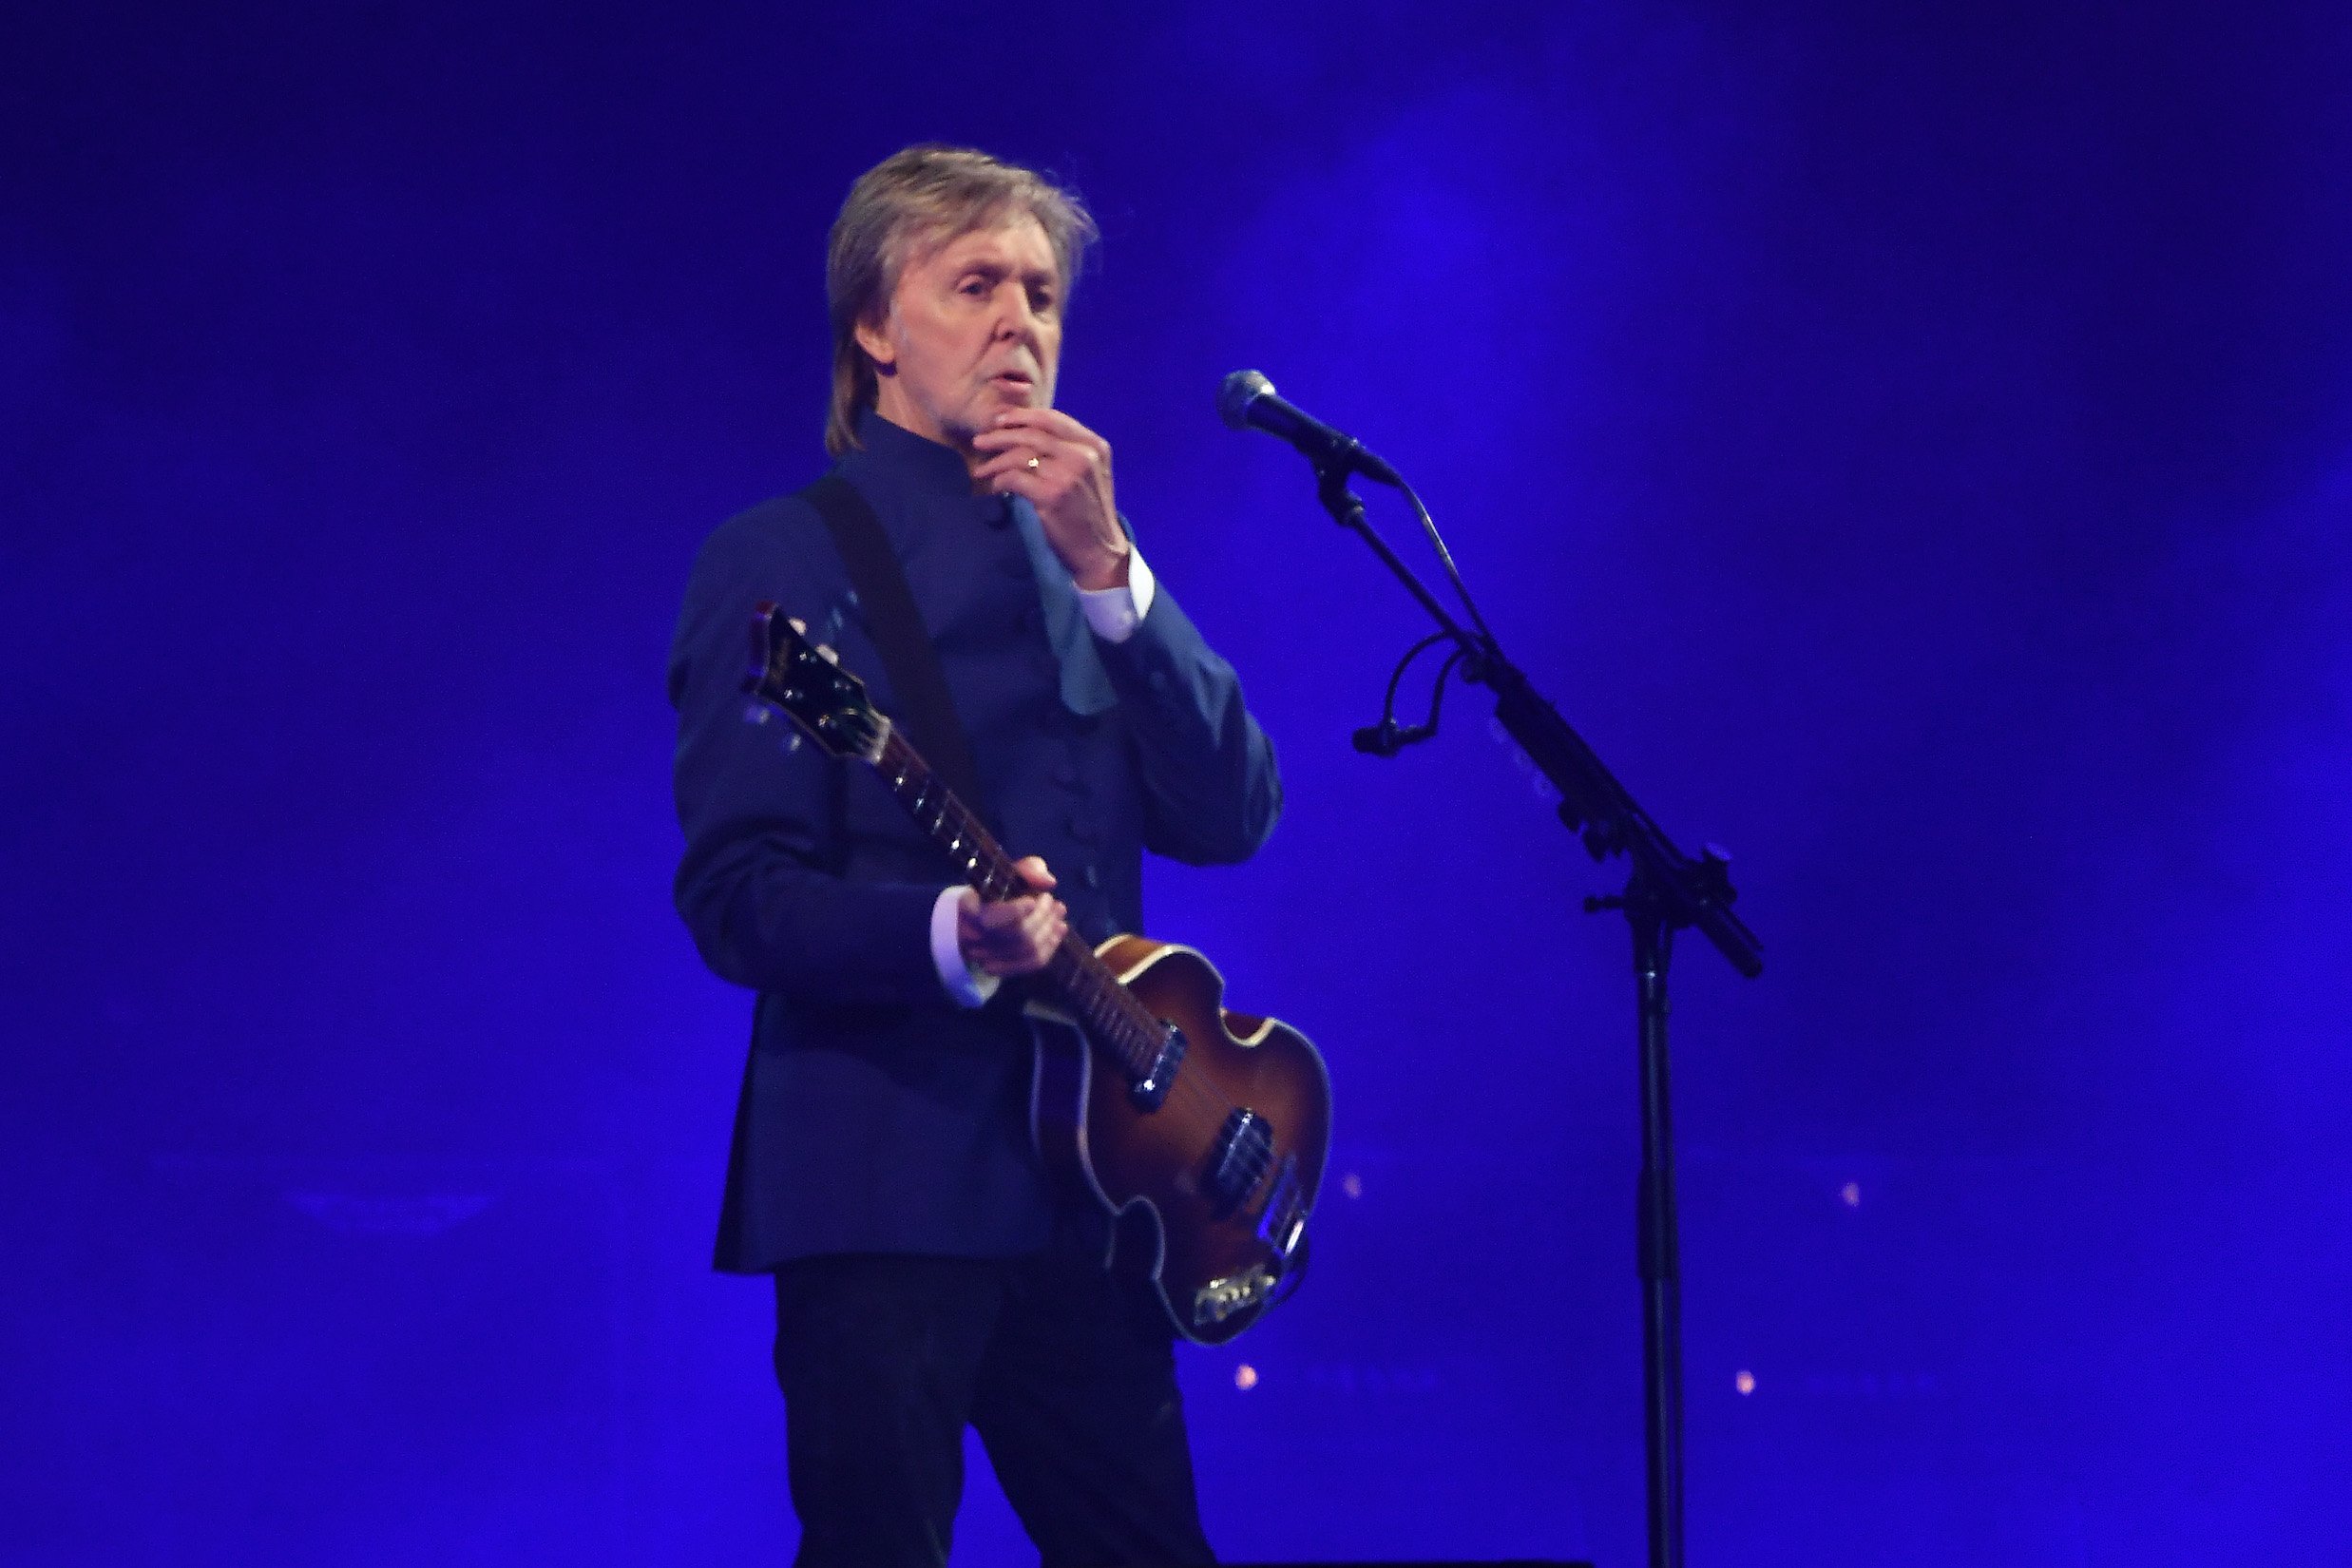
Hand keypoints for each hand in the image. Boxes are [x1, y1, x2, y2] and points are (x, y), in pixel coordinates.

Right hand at [956, 855, 1066, 977]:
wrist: (974, 917)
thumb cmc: (992, 893)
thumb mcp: (1005, 874)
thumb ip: (1027, 870)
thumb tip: (1048, 881)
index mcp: (969, 910)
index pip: (991, 919)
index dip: (1016, 912)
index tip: (1032, 899)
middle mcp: (974, 937)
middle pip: (1017, 935)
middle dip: (1042, 917)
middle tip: (1053, 902)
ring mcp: (986, 957)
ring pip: (1027, 950)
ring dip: (1050, 931)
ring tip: (1059, 914)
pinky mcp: (1001, 967)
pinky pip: (1031, 963)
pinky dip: (1050, 947)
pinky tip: (1058, 931)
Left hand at [970, 409, 1131, 589]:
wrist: (1099, 550)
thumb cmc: (1089, 512)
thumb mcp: (1089, 473)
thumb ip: (1067, 450)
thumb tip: (1026, 432)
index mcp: (1094, 445)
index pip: (1052, 418)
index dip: (1021, 416)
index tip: (999, 421)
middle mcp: (1083, 455)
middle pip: (1032, 434)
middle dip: (1000, 435)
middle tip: (980, 441)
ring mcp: (1068, 474)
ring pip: (1020, 455)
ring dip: (995, 461)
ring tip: (981, 469)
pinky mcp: (1052, 495)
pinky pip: (1014, 478)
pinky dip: (999, 481)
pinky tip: (995, 487)